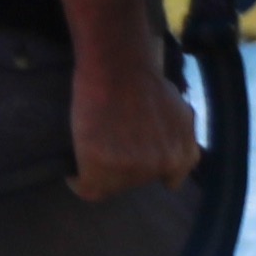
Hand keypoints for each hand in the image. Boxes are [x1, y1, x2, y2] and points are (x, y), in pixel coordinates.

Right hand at [67, 61, 200, 199]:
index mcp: (182, 155)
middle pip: (135, 183)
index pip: (167, 181)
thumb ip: (178, 136)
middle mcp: (160, 167)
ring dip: (101, 172)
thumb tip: (166, 147)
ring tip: (91, 150)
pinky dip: (78, 182)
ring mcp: (132, 170)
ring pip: (111, 186)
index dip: (148, 168)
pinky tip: (73, 175)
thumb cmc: (145, 80)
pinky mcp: (101, 169)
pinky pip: (87, 188)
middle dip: (123, 168)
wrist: (119, 67)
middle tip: (108, 146)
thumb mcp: (179, 111)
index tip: (133, 159)